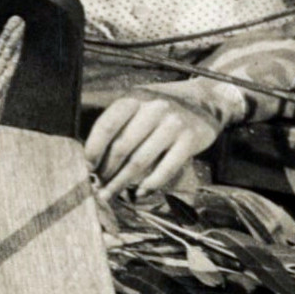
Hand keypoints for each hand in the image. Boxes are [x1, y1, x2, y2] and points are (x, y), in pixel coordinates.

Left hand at [85, 78, 247, 198]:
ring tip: (111, 195)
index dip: (94, 150)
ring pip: (140, 161)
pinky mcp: (190, 139)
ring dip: (122, 183)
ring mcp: (174, 123)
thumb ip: (120, 125)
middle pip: (122, 147)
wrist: (207, 100)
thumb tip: (93, 161)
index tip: (87, 168)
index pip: (107, 125)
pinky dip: (150, 185)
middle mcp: (154, 107)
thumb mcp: (140, 104)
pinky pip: (165, 168)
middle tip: (99, 188)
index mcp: (136, 98)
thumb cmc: (164, 108)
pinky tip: (140, 193)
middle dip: (106, 172)